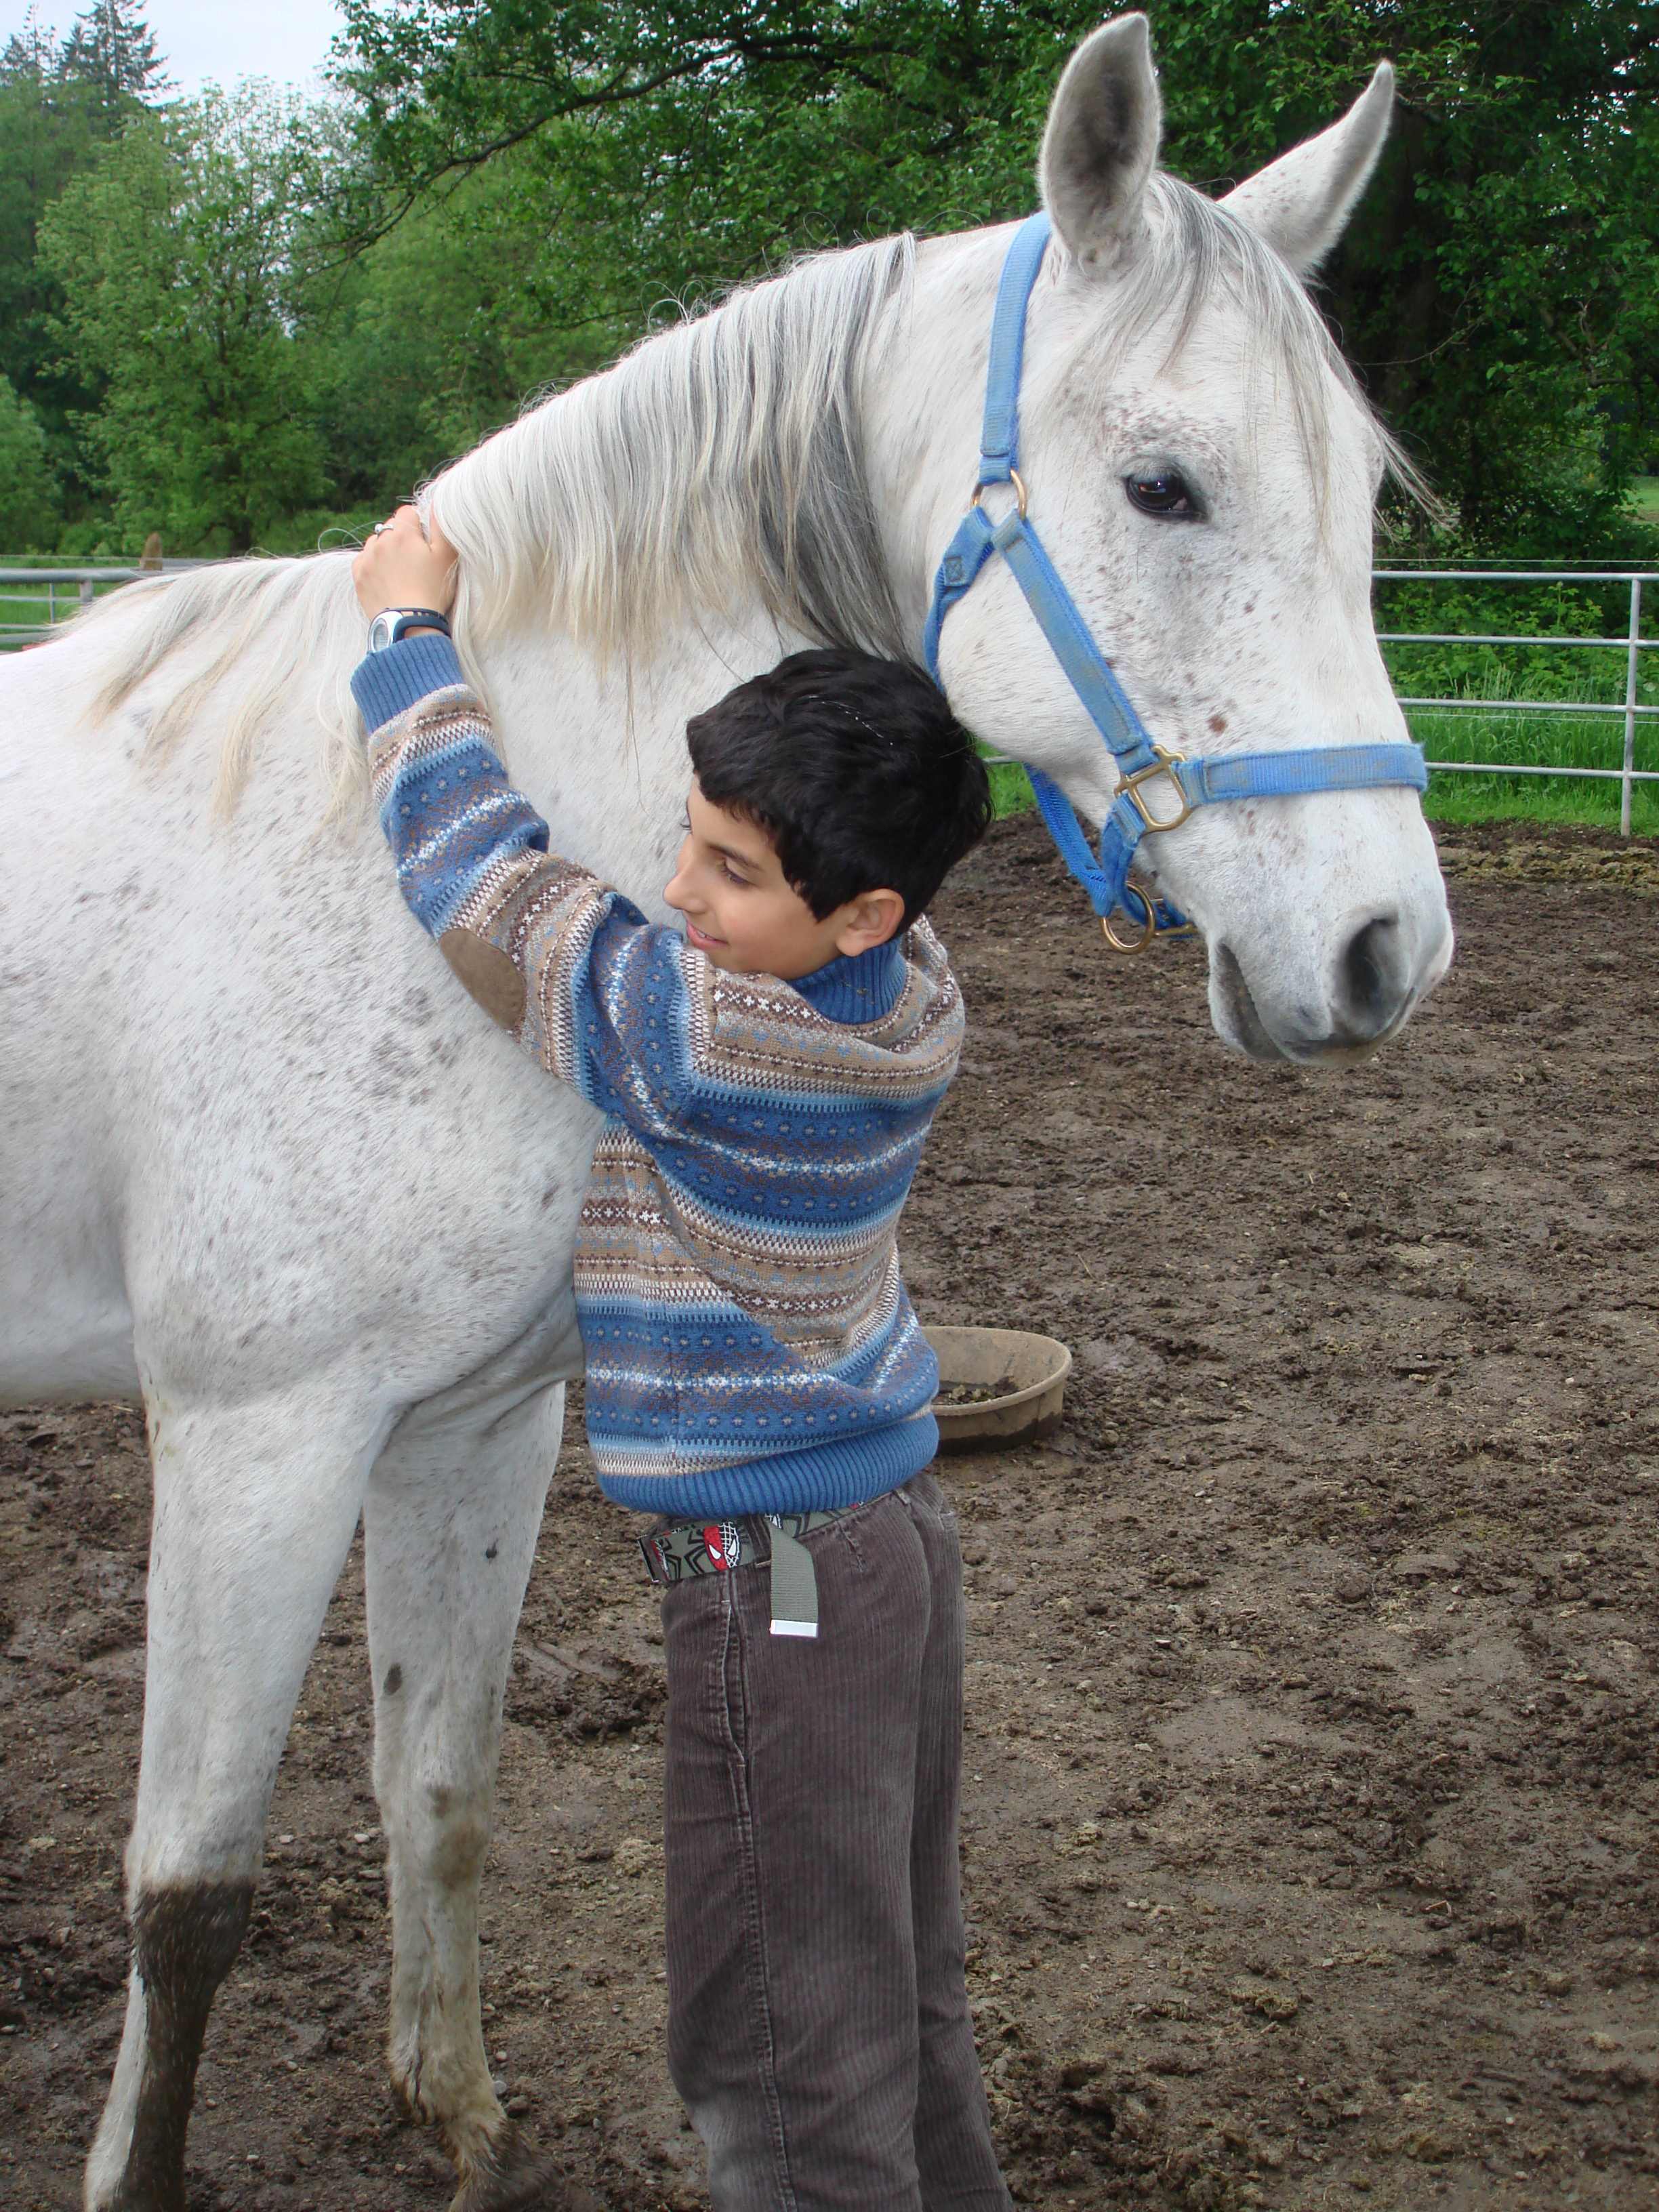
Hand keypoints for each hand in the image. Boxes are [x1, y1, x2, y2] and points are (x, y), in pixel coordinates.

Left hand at [353, 504, 458, 624]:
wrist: (410, 624)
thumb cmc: (433, 590)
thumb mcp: (446, 556)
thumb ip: (441, 525)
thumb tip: (437, 501)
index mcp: (402, 532)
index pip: (407, 512)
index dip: (418, 526)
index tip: (424, 545)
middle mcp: (380, 540)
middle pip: (389, 527)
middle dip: (400, 537)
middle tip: (414, 562)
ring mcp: (366, 558)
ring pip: (375, 542)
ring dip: (384, 550)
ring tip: (399, 571)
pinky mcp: (358, 575)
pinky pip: (363, 560)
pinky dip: (372, 565)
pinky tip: (386, 579)